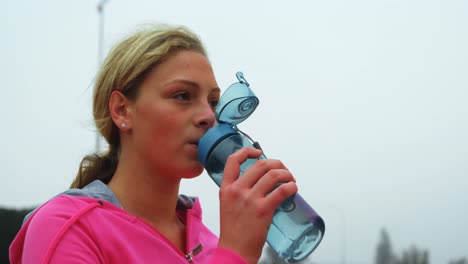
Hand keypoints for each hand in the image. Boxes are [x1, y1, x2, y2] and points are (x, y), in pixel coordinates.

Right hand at [217, 147, 297, 263]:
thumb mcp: (227, 205)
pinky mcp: (263, 209)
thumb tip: (258, 182)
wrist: (234, 251)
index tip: (258, 152)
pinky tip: (293, 189)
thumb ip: (238, 191)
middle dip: (276, 164)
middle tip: (283, 170)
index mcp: (226, 188)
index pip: (233, 161)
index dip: (247, 152)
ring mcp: (250, 199)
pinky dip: (291, 186)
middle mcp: (237, 190)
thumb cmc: (233, 232)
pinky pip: (282, 190)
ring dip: (286, 174)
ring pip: (273, 175)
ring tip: (291, 180)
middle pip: (260, 165)